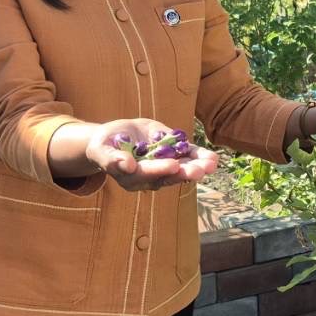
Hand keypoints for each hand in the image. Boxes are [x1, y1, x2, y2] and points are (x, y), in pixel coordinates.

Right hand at [84, 119, 218, 192]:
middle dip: (184, 173)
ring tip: (211, 164)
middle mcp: (151, 176)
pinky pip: (188, 157)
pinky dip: (200, 157)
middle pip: (168, 176)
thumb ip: (112, 159)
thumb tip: (128, 165)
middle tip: (198, 170)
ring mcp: (164, 166)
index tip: (172, 165)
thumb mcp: (102, 149)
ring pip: (182, 169)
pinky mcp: (174, 155)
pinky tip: (213, 157)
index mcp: (132, 178)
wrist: (117, 136)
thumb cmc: (105, 145)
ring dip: (197, 166)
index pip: (146, 174)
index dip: (159, 169)